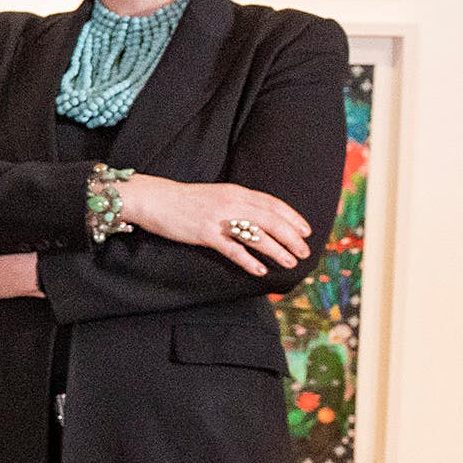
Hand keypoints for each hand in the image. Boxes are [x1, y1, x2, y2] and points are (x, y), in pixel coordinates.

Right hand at [119, 175, 314, 275]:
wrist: (156, 199)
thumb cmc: (185, 200)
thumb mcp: (217, 195)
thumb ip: (238, 203)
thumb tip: (259, 216)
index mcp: (237, 192)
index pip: (272, 204)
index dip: (292, 217)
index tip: (306, 230)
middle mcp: (232, 203)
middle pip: (271, 220)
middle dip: (291, 237)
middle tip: (304, 251)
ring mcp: (219, 218)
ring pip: (256, 235)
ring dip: (276, 250)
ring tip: (290, 262)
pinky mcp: (205, 233)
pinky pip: (232, 249)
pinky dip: (248, 260)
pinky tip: (260, 270)